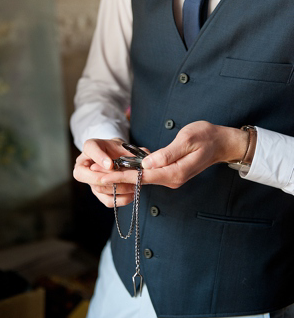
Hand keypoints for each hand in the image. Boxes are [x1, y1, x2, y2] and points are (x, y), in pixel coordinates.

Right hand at [73, 138, 139, 206]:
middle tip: (126, 178)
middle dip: (109, 179)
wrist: (116, 157)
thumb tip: (142, 154)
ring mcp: (89, 181)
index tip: (110, 164)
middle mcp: (84, 165)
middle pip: (88, 175)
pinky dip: (121, 199)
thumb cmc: (117, 149)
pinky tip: (132, 194)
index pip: (90, 149)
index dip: (99, 158)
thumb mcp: (122, 144)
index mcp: (89, 148)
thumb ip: (129, 149)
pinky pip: (107, 200)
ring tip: (134, 185)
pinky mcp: (98, 193)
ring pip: (99, 189)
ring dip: (118, 189)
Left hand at [99, 121, 248, 189]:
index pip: (142, 176)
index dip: (121, 176)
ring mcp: (171, 178)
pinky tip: (118, 171)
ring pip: (142, 179)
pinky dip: (133, 174)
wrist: (223, 143)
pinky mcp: (170, 174)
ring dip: (122, 178)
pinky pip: (148, 176)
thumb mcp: (187, 139)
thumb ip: (167, 153)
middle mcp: (172, 179)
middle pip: (139, 181)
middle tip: (93, 177)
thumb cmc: (207, 137)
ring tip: (100, 175)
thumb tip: (147, 163)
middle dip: (116, 179)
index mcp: (175, 172)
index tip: (103, 176)